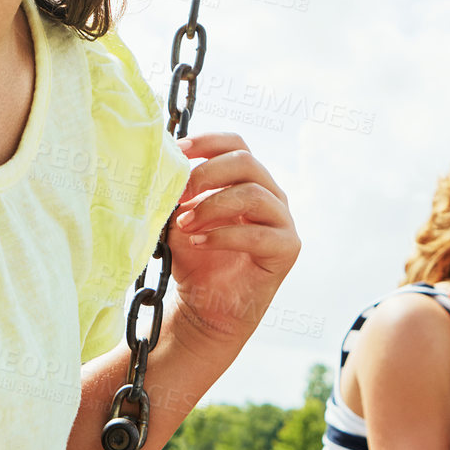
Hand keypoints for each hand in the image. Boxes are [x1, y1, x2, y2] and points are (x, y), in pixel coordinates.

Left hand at [166, 132, 299, 358]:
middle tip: (178, 193)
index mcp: (245, 180)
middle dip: (206, 173)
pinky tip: (199, 243)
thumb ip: (179, 192)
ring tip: (184, 224)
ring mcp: (282, 220)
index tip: (177, 152)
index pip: (235, 144)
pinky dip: (223, 235)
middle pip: (246, 162)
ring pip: (253, 194)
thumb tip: (164, 165)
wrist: (205, 307)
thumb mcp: (179, 217)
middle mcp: (269, 194)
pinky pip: (259, 232)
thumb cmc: (194, 259)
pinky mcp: (286, 248)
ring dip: (212, 206)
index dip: (207, 142)